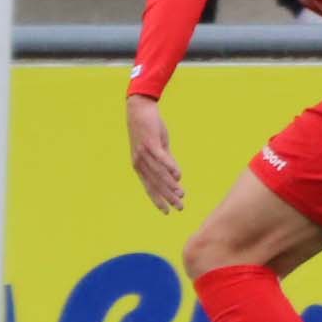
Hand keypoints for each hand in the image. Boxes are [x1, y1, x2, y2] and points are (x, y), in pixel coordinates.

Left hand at [126, 94, 184, 213]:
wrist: (139, 110)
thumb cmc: (149, 128)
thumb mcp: (158, 147)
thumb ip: (166, 161)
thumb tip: (176, 176)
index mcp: (140, 166)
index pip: (149, 187)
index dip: (158, 200)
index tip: (167, 212)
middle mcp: (140, 163)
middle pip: (155, 184)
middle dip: (168, 197)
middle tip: (180, 207)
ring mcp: (144, 154)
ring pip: (159, 174)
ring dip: (171, 185)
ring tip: (182, 194)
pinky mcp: (150, 143)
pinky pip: (161, 159)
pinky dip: (170, 167)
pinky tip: (178, 176)